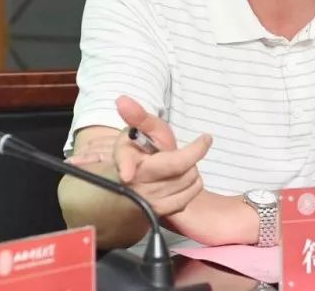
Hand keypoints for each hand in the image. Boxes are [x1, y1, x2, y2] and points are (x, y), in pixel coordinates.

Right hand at [113, 95, 211, 216]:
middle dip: (188, 155)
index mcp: (126, 161)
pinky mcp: (161, 214)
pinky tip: (180, 179)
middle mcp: (134, 184)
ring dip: (190, 170)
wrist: (148, 178)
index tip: (127, 174)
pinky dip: (192, 185)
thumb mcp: (143, 129)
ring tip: (177, 166)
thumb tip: (121, 99)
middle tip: (180, 151)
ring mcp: (147, 201)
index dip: (126, 167)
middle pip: (178, 167)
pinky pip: (190, 195)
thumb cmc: (146, 148)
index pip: (127, 163)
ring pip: (188, 180)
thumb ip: (137, 115)